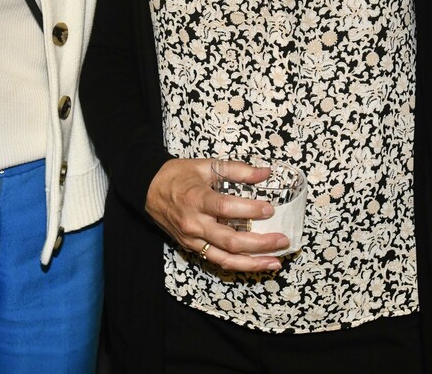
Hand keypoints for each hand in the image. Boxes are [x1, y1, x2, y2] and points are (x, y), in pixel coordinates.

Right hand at [144, 157, 285, 272]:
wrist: (149, 190)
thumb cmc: (178, 176)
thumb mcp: (206, 165)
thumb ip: (236, 170)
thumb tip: (265, 173)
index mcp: (196, 199)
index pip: (226, 209)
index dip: (249, 211)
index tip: (270, 209)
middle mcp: (194, 223)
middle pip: (230, 240)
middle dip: (260, 243)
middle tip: (282, 239)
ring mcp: (193, 239)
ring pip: (225, 258)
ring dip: (253, 262)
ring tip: (275, 261)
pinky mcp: (192, 248)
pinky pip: (218, 261)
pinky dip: (239, 265)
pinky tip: (257, 263)